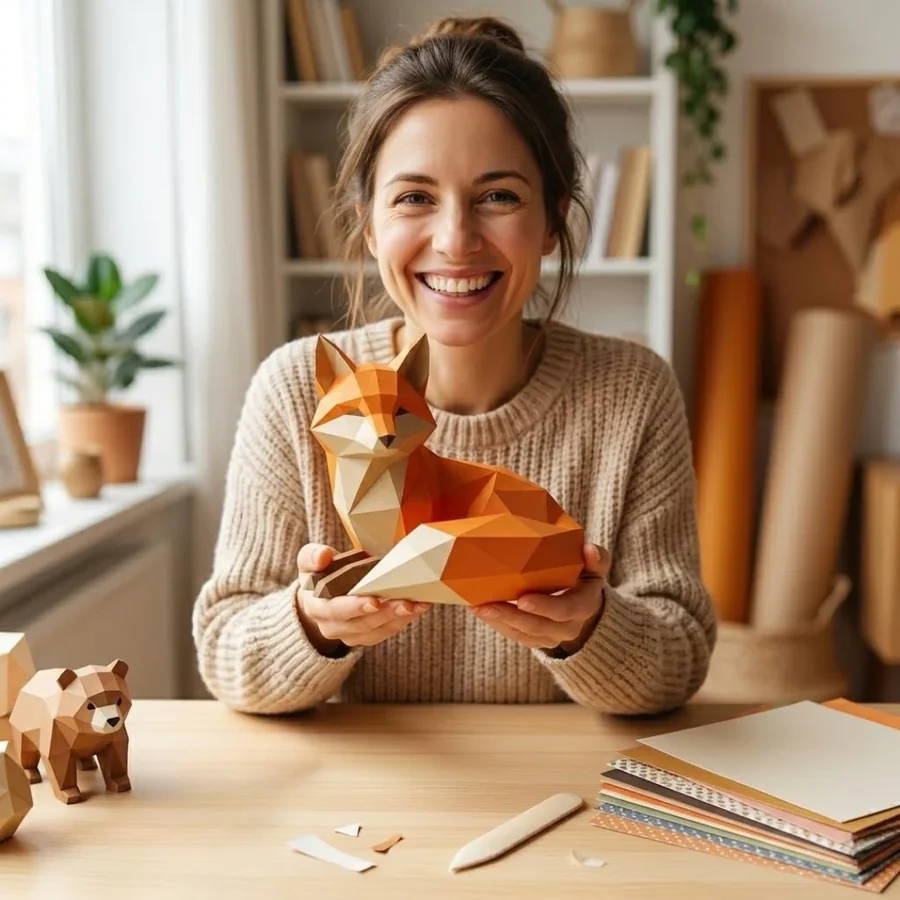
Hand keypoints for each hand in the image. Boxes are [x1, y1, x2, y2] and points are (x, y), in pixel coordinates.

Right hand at [294, 543, 428, 655]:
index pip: (335, 610)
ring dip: (399, 618)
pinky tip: (417, 607)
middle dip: (385, 614)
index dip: (354, 607)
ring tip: (418, 604)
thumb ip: (312, 556)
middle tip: (406, 603)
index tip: (375, 601)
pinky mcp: (366, 637)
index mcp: (316, 607)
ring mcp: (349, 635)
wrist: (320, 596)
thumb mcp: (308, 561)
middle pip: (361, 624)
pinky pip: (385, 632)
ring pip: (376, 631)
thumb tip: (323, 556)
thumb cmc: (318, 573)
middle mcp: (331, 626)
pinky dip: (402, 621)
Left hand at [472, 543, 609, 653]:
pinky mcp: (535, 640)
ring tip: (476, 607)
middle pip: (537, 626)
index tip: (522, 599)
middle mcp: (567, 627)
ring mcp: (550, 637)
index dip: (544, 607)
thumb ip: (596, 558)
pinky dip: (497, 624)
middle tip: (486, 605)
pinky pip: (515, 636)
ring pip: (522, 634)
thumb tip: (589, 549)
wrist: (586, 608)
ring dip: (498, 621)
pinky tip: (480, 611)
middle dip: (510, 616)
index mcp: (583, 607)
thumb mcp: (596, 568)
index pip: (564, 610)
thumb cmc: (586, 579)